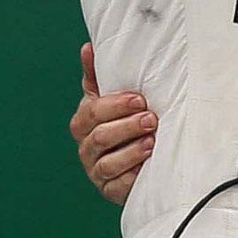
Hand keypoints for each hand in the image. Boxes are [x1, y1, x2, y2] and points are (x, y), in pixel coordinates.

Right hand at [72, 42, 154, 205]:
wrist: (137, 160)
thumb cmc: (123, 122)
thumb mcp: (112, 99)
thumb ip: (99, 76)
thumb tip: (89, 47)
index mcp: (84, 122)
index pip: (93, 111)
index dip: (115, 105)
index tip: (139, 99)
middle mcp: (86, 147)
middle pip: (100, 137)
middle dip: (127, 127)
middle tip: (151, 119)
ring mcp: (96, 171)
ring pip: (109, 163)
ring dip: (132, 151)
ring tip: (153, 141)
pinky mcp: (110, 190)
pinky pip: (119, 185)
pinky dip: (134, 175)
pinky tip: (149, 166)